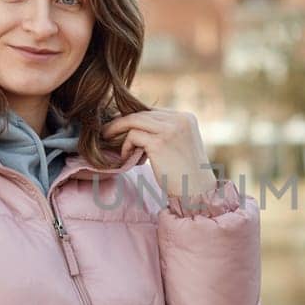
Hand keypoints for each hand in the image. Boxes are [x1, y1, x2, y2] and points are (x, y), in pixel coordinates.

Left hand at [100, 109, 216, 201]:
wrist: (197, 193)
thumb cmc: (186, 174)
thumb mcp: (179, 146)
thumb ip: (164, 133)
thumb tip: (135, 127)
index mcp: (187, 118)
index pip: (154, 111)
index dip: (136, 119)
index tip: (120, 127)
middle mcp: (180, 119)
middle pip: (143, 113)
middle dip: (123, 122)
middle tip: (107, 131)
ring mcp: (170, 129)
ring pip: (134, 120)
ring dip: (118, 130)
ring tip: (108, 140)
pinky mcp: (159, 143)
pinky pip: (132, 136)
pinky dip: (126, 147)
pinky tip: (128, 159)